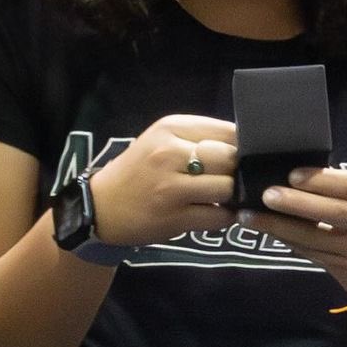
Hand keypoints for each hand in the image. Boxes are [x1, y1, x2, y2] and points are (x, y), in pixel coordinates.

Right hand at [88, 114, 238, 245]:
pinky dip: (224, 217)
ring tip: (221, 196)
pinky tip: (214, 212)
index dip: (242, 145)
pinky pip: (219, 217)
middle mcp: (169, 154)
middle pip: (230, 158)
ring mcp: (171, 188)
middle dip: (237, 170)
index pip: (228, 131)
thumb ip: (201, 136)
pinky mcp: (173, 218)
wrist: (99, 206)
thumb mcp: (164, 139)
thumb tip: (247, 142)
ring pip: (227, 188)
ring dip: (232, 195)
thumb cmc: (140, 169)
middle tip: (229, 177)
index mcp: (170, 128)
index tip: (240, 155)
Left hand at [237, 167, 346, 313]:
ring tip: (250, 216)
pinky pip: (311, 252)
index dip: (322, 180)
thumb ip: (346, 191)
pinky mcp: (343, 269)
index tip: (293, 174)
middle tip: (267, 194)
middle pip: (334, 213)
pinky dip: (288, 241)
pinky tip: (267, 232)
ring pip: (316, 238)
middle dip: (298, 204)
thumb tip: (297, 173)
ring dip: (280, 226)